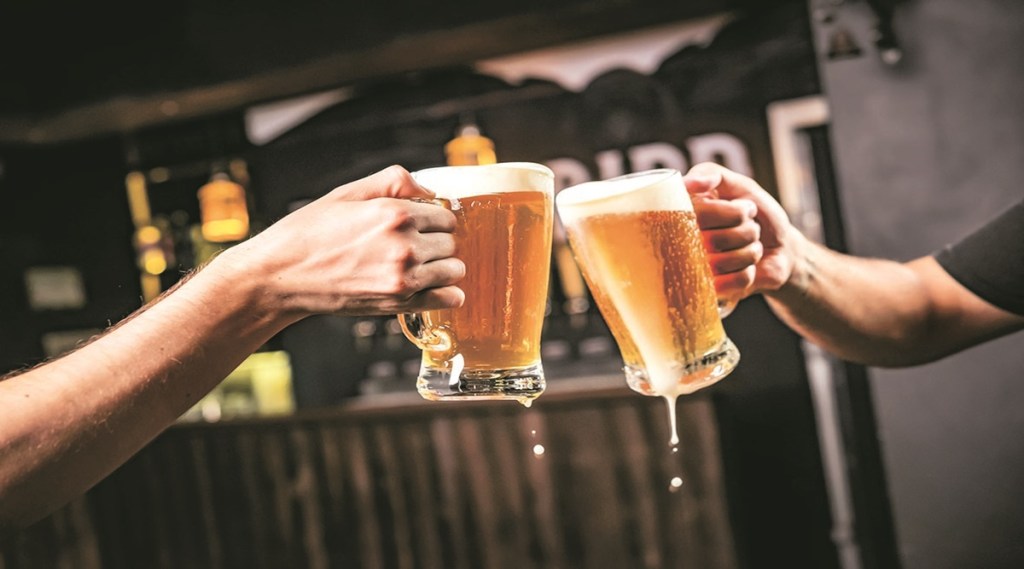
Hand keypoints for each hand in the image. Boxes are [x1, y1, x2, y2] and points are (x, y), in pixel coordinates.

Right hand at [222, 165, 465, 318]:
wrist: (281, 276)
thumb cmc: (310, 232)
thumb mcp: (349, 192)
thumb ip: (395, 182)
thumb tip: (431, 191)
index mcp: (395, 213)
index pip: (445, 215)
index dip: (434, 219)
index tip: (421, 224)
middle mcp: (404, 246)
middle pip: (451, 242)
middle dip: (437, 242)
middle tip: (414, 245)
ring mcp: (403, 278)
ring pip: (454, 270)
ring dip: (443, 267)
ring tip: (420, 266)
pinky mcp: (398, 303)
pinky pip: (447, 299)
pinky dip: (448, 295)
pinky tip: (434, 287)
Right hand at [683, 162, 797, 301]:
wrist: (782, 247)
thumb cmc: (758, 214)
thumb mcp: (739, 185)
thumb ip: (712, 174)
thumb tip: (687, 183)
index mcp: (685, 216)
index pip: (700, 214)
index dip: (731, 212)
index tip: (744, 207)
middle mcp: (684, 244)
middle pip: (715, 240)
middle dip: (745, 231)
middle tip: (749, 227)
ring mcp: (697, 270)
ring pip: (725, 263)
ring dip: (749, 251)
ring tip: (749, 246)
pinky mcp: (713, 292)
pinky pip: (734, 282)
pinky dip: (750, 271)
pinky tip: (748, 267)